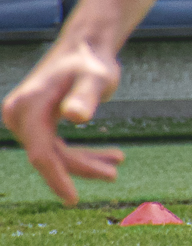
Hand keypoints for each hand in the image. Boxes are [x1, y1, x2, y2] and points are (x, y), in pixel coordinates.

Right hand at [2, 37, 124, 205]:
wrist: (84, 46)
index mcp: (28, 107)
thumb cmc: (91, 61)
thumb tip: (74, 116)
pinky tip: (109, 156)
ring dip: (84, 162)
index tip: (73, 199)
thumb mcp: (95, 78)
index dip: (56, 178)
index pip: (41, 152)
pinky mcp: (36, 123)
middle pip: (49, 155)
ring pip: (54, 153)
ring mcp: (25, 120)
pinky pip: (55, 146)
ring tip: (118, 161)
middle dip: (81, 167)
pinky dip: (81, 153)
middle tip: (115, 173)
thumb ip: (85, 96)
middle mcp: (19, 115)